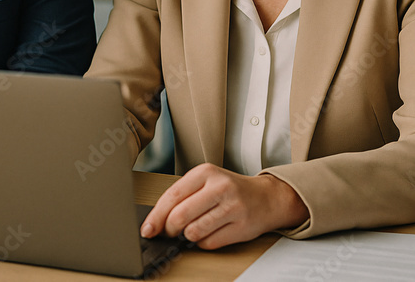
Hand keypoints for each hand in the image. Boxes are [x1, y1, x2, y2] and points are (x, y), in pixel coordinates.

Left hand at [140, 163, 307, 248]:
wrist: (267, 197)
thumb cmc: (231, 190)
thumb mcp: (206, 182)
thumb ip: (183, 196)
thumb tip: (156, 220)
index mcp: (206, 172)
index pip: (172, 196)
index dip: (156, 216)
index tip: (147, 228)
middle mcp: (220, 187)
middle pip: (180, 216)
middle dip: (169, 229)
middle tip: (169, 231)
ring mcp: (232, 207)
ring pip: (193, 231)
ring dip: (188, 236)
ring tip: (194, 229)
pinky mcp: (241, 227)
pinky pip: (210, 243)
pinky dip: (203, 243)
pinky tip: (209, 233)